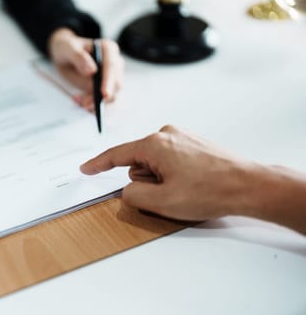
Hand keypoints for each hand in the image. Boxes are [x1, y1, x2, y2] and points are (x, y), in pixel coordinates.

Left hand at [48, 28, 123, 109]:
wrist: (64, 56)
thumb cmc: (68, 48)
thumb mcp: (68, 48)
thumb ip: (78, 57)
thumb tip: (92, 71)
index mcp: (108, 49)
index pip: (112, 66)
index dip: (109, 81)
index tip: (104, 94)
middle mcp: (114, 63)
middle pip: (116, 84)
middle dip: (102, 97)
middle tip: (85, 103)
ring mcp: (111, 77)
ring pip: (111, 96)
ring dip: (97, 103)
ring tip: (80, 102)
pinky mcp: (105, 89)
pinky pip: (103, 101)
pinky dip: (92, 105)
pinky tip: (78, 100)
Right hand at [80, 125, 257, 220]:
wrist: (249, 185)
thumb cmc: (210, 191)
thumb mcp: (162, 202)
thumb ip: (133, 196)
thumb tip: (127, 190)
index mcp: (154, 144)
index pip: (117, 155)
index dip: (98, 164)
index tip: (85, 168)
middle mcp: (166, 134)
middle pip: (138, 162)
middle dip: (147, 181)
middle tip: (170, 193)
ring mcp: (181, 136)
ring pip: (155, 163)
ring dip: (162, 179)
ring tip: (186, 188)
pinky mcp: (192, 142)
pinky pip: (170, 160)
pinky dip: (174, 174)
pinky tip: (192, 183)